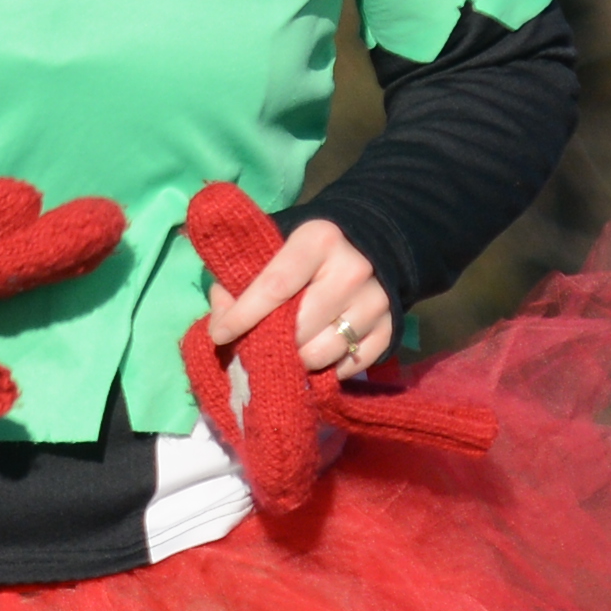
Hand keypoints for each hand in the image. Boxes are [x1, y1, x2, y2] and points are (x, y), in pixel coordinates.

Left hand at [204, 210, 396, 377]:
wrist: (368, 246)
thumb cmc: (306, 251)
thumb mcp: (270, 246)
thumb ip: (238, 277)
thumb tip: (220, 321)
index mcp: (318, 240)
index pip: (275, 286)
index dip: (244, 315)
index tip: (221, 334)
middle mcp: (352, 269)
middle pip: (300, 327)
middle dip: (273, 343)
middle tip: (262, 344)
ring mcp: (376, 300)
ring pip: (324, 352)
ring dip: (299, 360)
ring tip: (291, 351)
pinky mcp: (391, 328)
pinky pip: (350, 365)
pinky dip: (329, 370)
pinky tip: (318, 356)